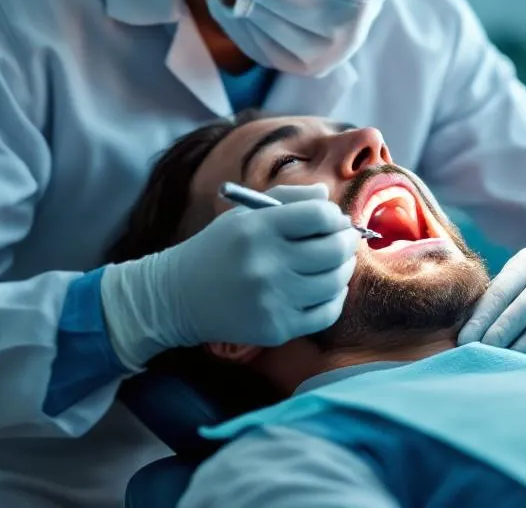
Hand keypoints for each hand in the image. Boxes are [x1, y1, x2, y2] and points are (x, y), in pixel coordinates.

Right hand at [101, 184, 358, 368]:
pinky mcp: (276, 328)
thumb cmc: (218, 249)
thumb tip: (327, 197)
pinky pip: (326, 313)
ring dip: (343, 268)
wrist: (178, 296)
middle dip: (346, 241)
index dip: (334, 215)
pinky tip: (325, 288)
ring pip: (335, 282)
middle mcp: (266, 265)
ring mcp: (272, 300)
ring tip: (337, 262)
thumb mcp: (245, 214)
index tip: (333, 219)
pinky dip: (334, 298)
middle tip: (344, 239)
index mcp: (258, 229)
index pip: (319, 216)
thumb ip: (288, 199)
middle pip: (333, 250)